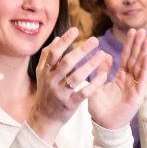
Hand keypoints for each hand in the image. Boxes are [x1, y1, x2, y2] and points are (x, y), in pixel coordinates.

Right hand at [27, 27, 110, 141]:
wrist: (44, 117)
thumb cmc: (46, 92)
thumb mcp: (42, 74)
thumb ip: (47, 56)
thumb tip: (56, 39)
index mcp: (45, 71)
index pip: (53, 53)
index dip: (64, 41)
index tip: (76, 30)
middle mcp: (52, 81)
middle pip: (67, 62)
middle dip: (82, 50)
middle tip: (95, 40)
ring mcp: (61, 93)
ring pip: (77, 76)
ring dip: (91, 64)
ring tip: (103, 54)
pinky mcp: (70, 104)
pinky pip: (84, 92)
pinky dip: (94, 83)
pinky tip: (104, 75)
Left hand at [87, 29, 146, 129]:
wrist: (103, 125)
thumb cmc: (99, 108)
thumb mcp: (97, 85)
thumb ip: (101, 71)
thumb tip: (106, 55)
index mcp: (120, 77)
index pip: (126, 57)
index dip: (130, 45)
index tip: (132, 31)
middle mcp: (129, 81)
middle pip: (136, 59)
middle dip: (139, 45)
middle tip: (142, 30)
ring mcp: (135, 87)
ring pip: (141, 67)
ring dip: (145, 53)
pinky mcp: (138, 95)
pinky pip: (142, 79)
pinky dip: (145, 68)